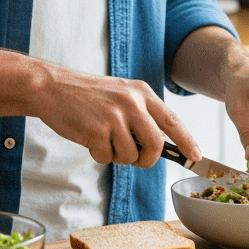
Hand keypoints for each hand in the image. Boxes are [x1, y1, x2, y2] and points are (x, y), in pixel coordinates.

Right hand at [35, 66, 200, 168]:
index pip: (172, 120)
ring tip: (104, 140)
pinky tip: (90, 139)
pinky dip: (100, 156)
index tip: (195, 157)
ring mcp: (115, 117)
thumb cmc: (87, 95)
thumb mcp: (121, 94)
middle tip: (137, 160)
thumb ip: (141, 113)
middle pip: (156, 144)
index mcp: (141, 92)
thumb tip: (160, 144)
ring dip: (119, 157)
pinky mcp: (97, 131)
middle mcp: (132, 103)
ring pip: (131, 155)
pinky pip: (108, 158)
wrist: (53, 87)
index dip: (187, 141)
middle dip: (148, 160)